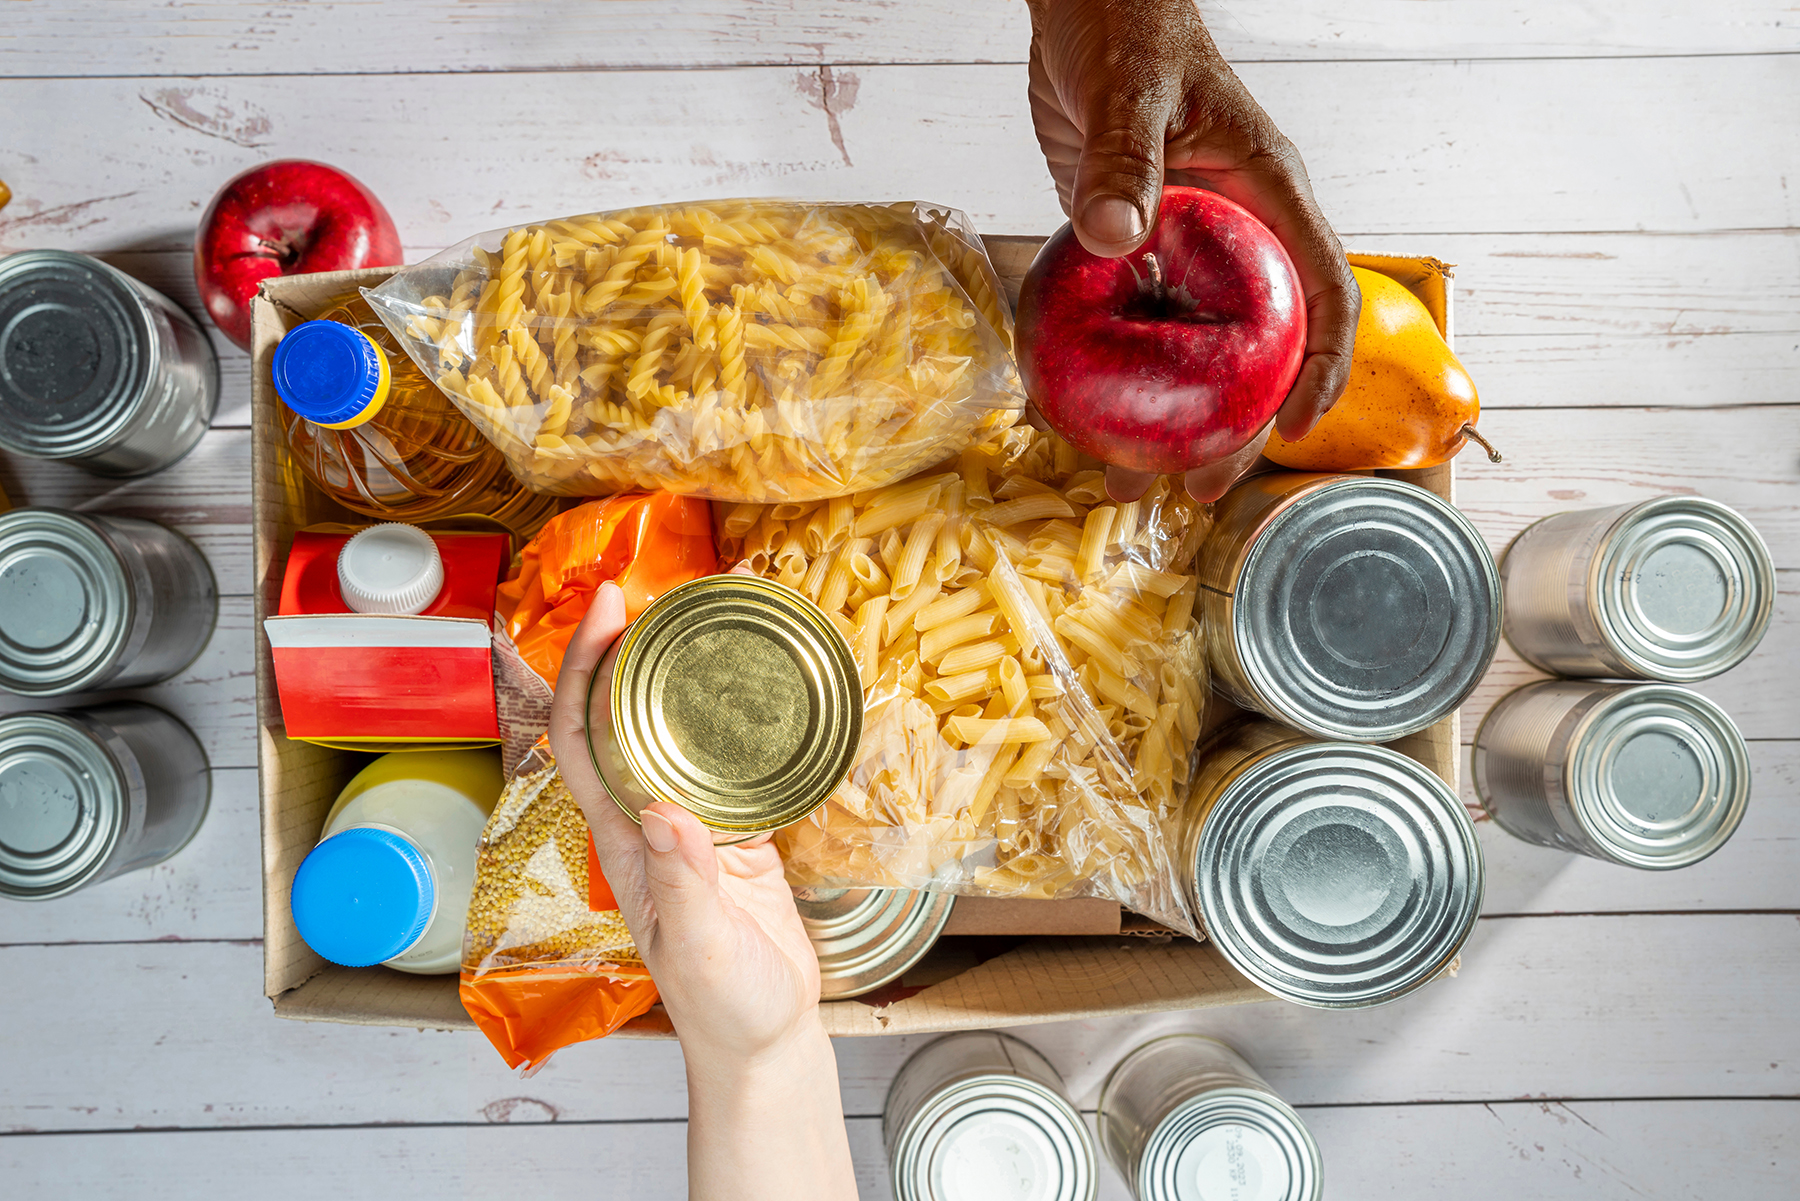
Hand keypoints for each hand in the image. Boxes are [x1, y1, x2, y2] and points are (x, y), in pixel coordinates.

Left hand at [549, 581, 854, 1200]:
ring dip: (685, 671)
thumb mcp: (699, 949)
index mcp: (623, 839)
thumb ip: (683, 884)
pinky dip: (738, 713)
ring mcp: (692, 822)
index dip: (585, 667)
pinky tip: (764, 684)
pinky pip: (729, 756)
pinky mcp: (738, 831)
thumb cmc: (725, 1005)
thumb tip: (664, 812)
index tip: (609, 607)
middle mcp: (648, 818)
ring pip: (674, 728)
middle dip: (633, 647)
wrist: (763, 1039)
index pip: (584, 735)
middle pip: (624, 715)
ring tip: (720, 615)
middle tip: (671, 588)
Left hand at [1026, 0, 1360, 501]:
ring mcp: (1186, 246)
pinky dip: (1120, 376)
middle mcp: (1238, 232)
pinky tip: (1087, 419)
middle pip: (1258, 350)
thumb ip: (1126, 163)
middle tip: (1195, 488)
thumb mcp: (1132, 94)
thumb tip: (1116, 237)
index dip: (1321, 369)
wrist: (1085, 6)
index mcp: (1269, 196)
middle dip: (1235, 426)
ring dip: (1171, 418)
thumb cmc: (1129, 28)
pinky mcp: (1133, 249)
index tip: (1290, 428)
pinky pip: (1137, 327)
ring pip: (1195, 351)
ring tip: (1134, 480)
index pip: (1324, 295)